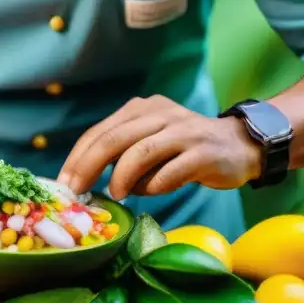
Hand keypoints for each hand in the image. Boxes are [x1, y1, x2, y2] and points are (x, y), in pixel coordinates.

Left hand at [57, 95, 263, 199]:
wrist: (239, 145)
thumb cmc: (184, 149)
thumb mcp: (150, 141)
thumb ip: (123, 153)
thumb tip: (87, 180)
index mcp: (141, 109)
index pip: (100, 131)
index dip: (78, 157)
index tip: (64, 182)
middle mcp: (160, 114)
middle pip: (115, 138)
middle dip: (90, 166)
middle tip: (78, 190)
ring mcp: (183, 131)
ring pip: (142, 151)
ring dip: (123, 176)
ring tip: (117, 194)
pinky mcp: (203, 152)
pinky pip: (172, 170)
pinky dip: (156, 185)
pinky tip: (151, 191)